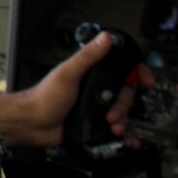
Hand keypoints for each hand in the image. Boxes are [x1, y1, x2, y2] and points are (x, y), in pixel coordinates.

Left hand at [0, 33, 152, 147]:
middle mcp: (94, 90)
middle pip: (125, 94)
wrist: (31, 125)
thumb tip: (105, 37)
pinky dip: (124, 136)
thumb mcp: (67, 73)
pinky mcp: (93, 124)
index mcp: (90, 74)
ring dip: (122, 120)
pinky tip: (128, 140)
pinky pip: (114, 129)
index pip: (121, 69)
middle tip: (112, 113)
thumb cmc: (43, 97)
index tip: (146, 80)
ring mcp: (94, 107)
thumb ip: (87, 56)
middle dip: (124, 105)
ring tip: (112, 126)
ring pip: (122, 112)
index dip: (137, 73)